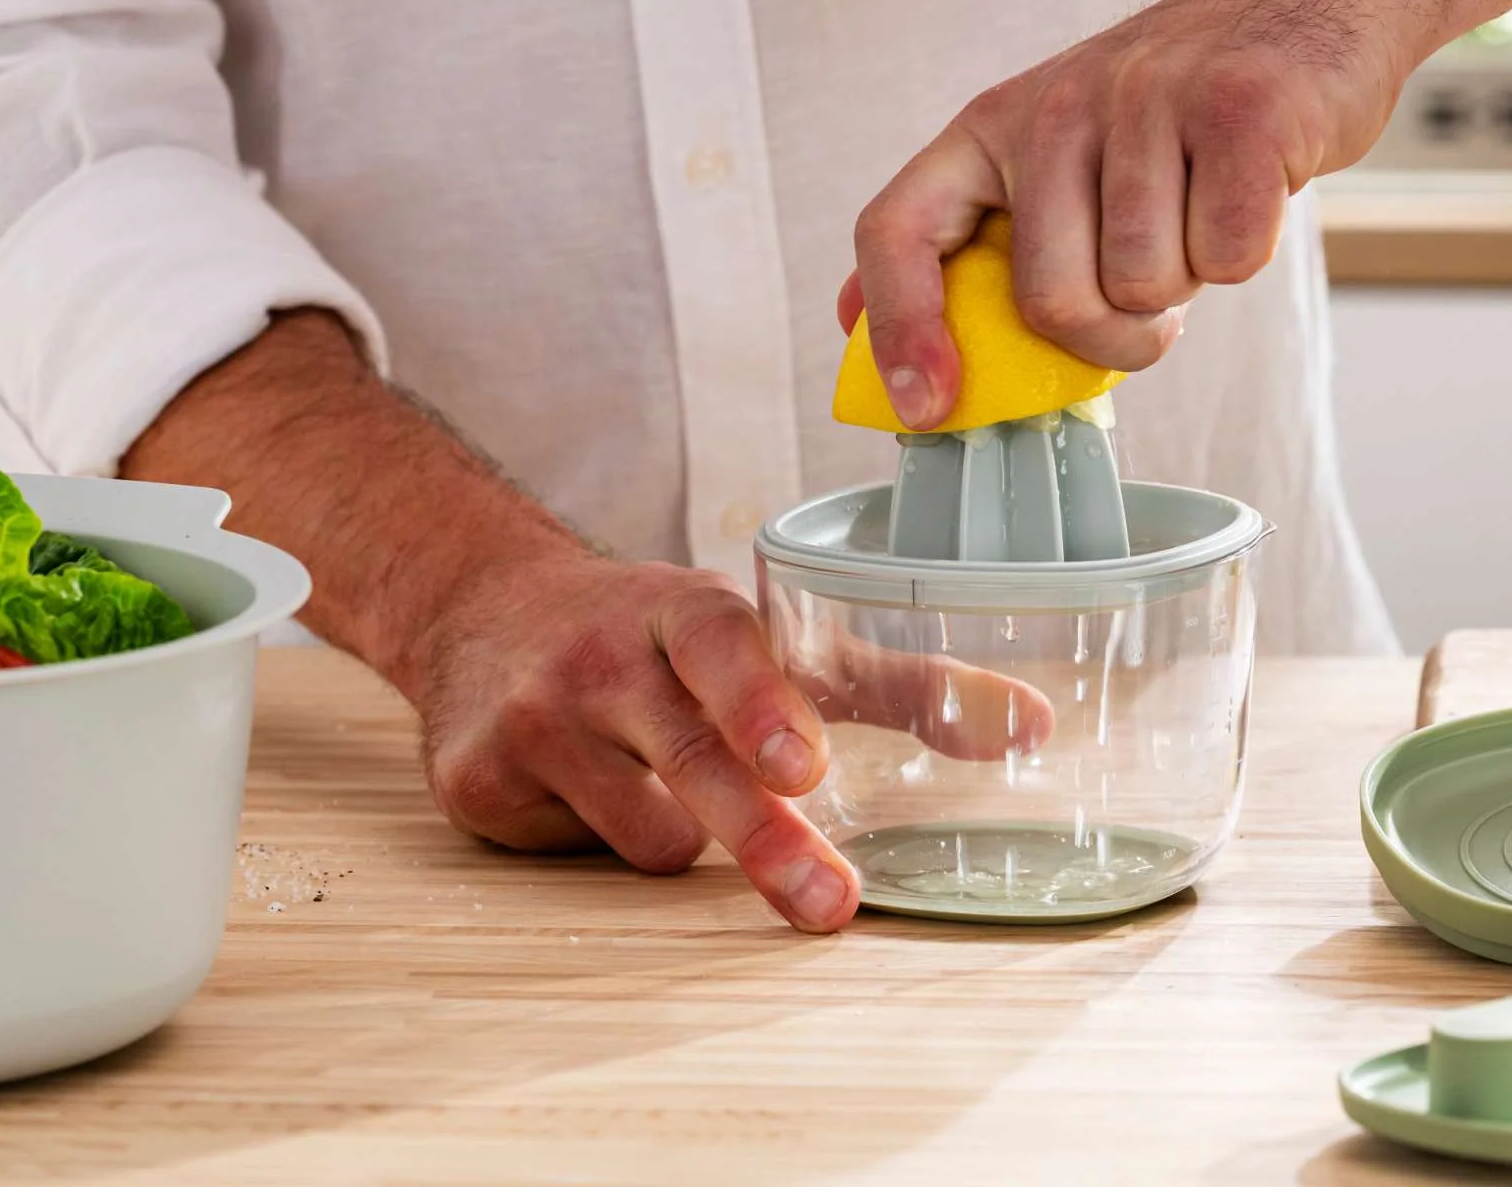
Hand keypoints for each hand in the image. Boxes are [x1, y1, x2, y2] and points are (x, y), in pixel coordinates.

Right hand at [407, 545, 864, 930]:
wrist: (487, 611)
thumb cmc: (657, 637)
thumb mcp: (769, 640)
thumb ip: (900, 685)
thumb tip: (1031, 726)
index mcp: (683, 608)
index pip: (723, 648)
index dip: (761, 704)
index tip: (800, 764)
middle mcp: (604, 654)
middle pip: (693, 759)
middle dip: (763, 838)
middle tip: (830, 902)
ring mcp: (537, 718)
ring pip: (646, 831)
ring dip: (680, 837)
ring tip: (658, 779)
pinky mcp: (480, 781)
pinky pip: (578, 854)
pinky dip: (603, 841)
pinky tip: (581, 787)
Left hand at [845, 0, 1402, 425]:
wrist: (1317, 0)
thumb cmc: (1186, 108)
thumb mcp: (1066, 152)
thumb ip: (992, 237)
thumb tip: (876, 341)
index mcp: (994, 123)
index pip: (897, 227)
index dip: (898, 327)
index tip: (926, 405)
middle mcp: (1057, 105)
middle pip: (1050, 301)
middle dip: (1112, 338)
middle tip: (1153, 301)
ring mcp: (1147, 100)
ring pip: (1144, 290)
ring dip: (1187, 286)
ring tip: (1203, 213)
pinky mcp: (1241, 111)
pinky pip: (1227, 258)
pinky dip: (1248, 252)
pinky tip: (1254, 190)